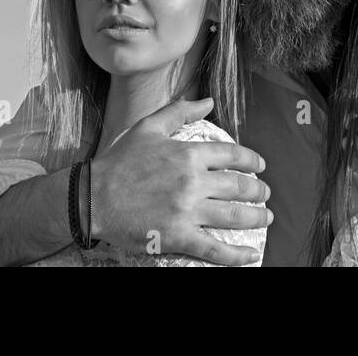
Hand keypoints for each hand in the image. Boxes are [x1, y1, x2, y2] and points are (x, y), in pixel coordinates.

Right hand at [90, 97, 272, 264]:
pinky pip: (214, 249)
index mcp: (188, 154)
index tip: (260, 166)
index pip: (233, 155)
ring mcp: (187, 211)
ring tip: (265, 218)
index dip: (252, 161)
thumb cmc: (119, 161)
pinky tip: (251, 255)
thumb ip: (180, 112)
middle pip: (239, 186)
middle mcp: (192, 182)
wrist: (92, 197)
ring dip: (256, 217)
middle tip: (265, 194)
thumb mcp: (148, 127)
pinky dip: (237, 255)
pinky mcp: (178, 237)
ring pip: (234, 216)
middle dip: (259, 191)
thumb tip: (209, 101)